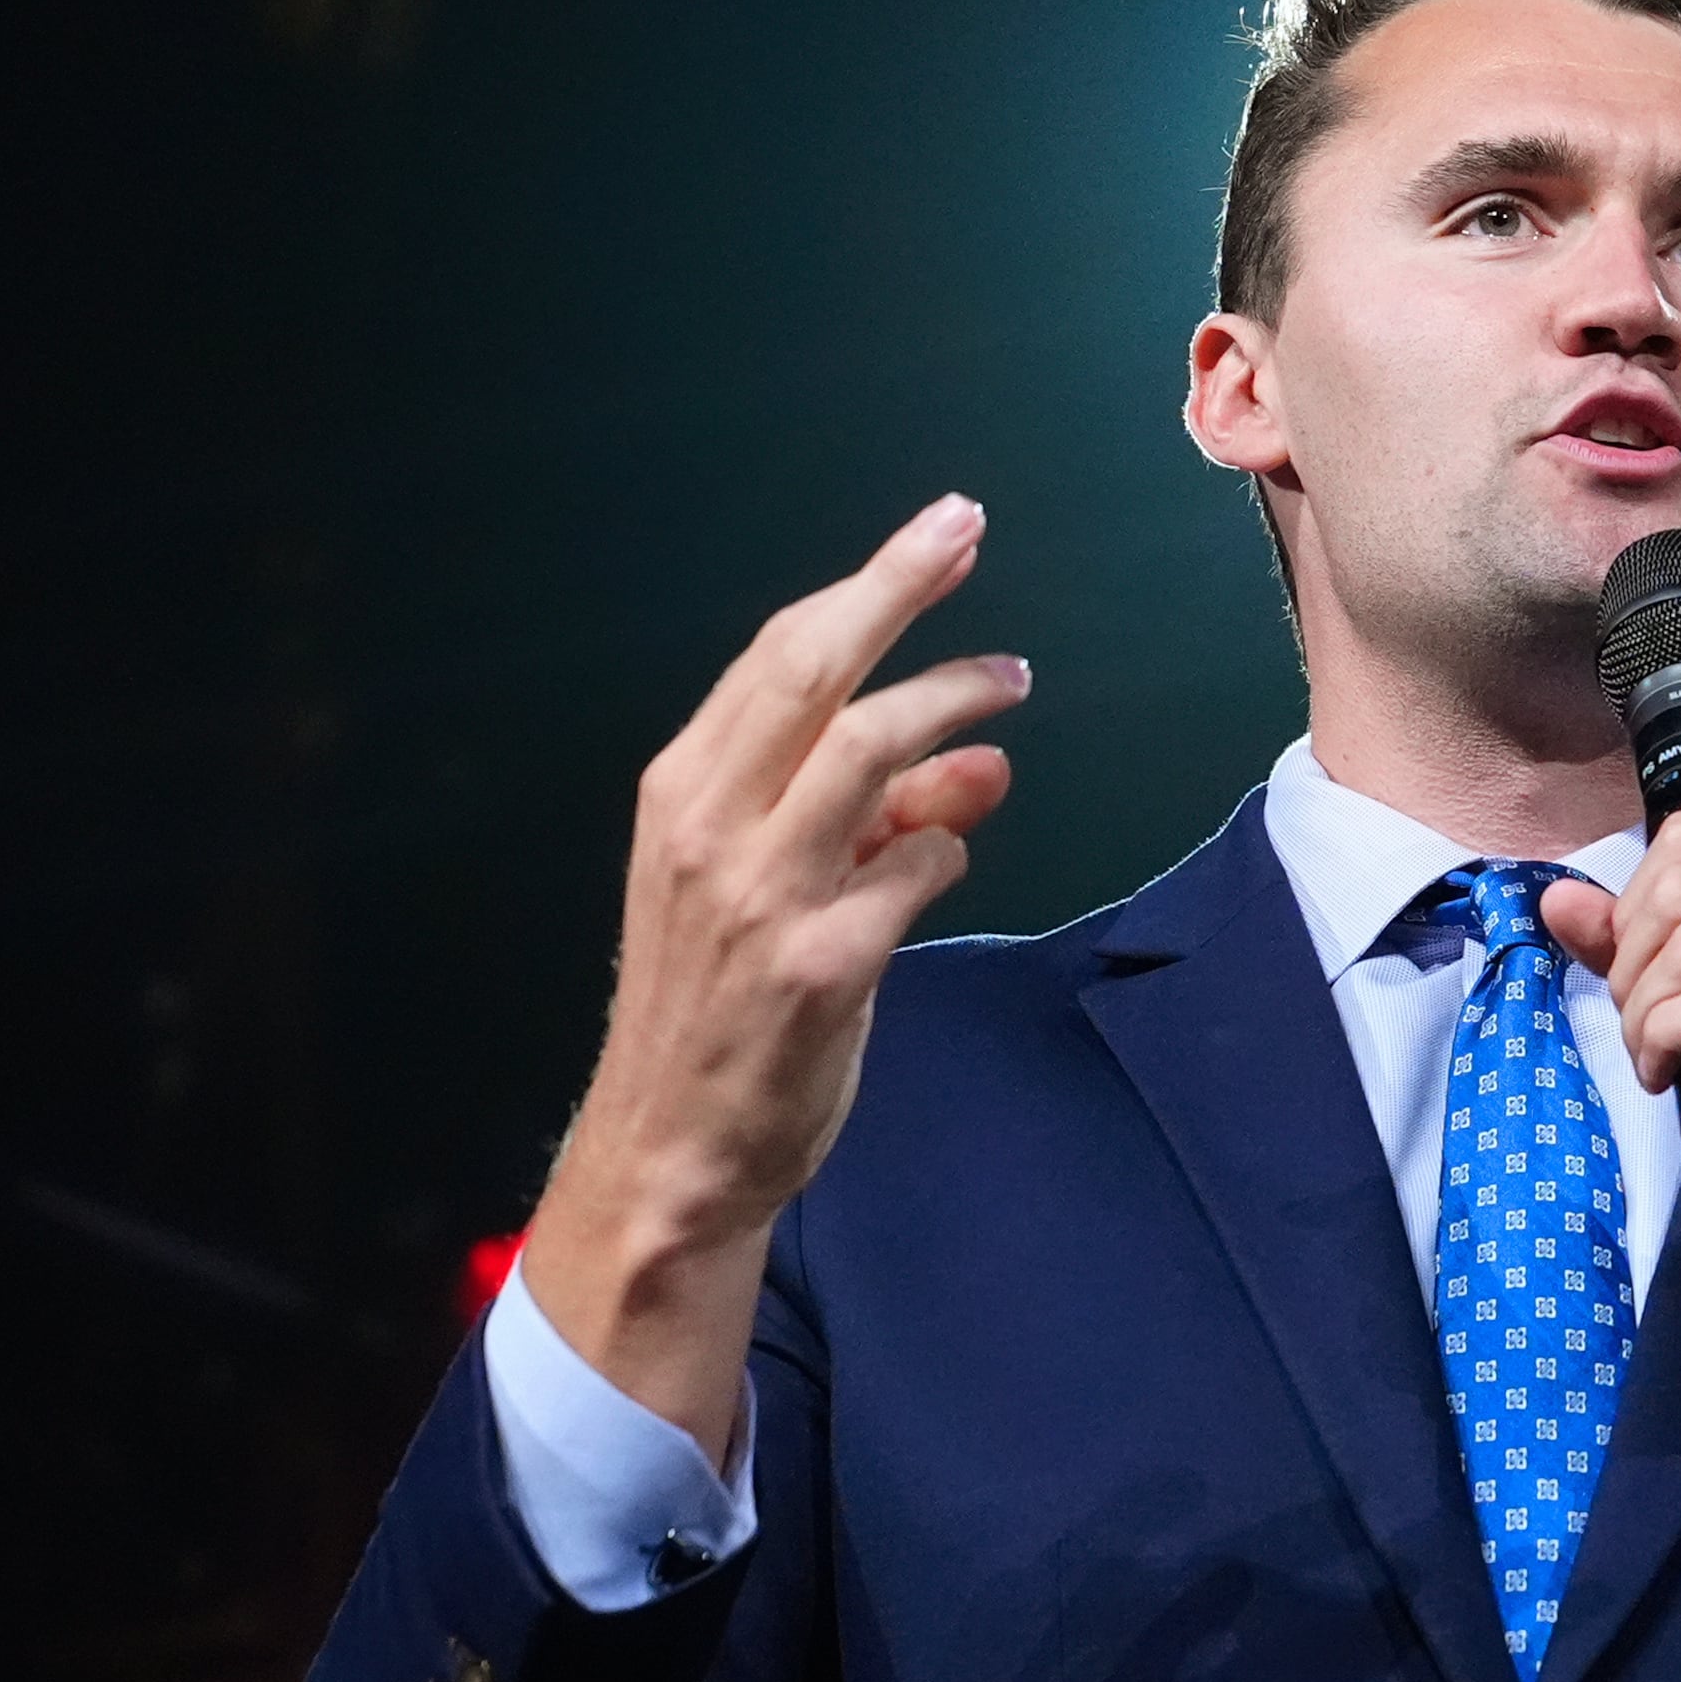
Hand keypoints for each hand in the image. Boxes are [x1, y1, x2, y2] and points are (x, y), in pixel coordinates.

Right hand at [525, 492, 1026, 1460]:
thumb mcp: (766, 889)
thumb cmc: (718, 1009)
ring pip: (871, 752)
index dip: (867, 585)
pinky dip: (945, 848)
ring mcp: (761, 894)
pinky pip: (913, 869)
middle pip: (817, 671)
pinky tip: (949, 853)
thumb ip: (868, 817)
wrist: (673, 1148)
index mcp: (681, 794)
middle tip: (968, 534)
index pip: (778, 656)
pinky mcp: (820, 963)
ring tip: (1007, 684)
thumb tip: (978, 756)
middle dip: (899, 589)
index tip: (939, 533)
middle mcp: (709, 828)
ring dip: (951, 703)